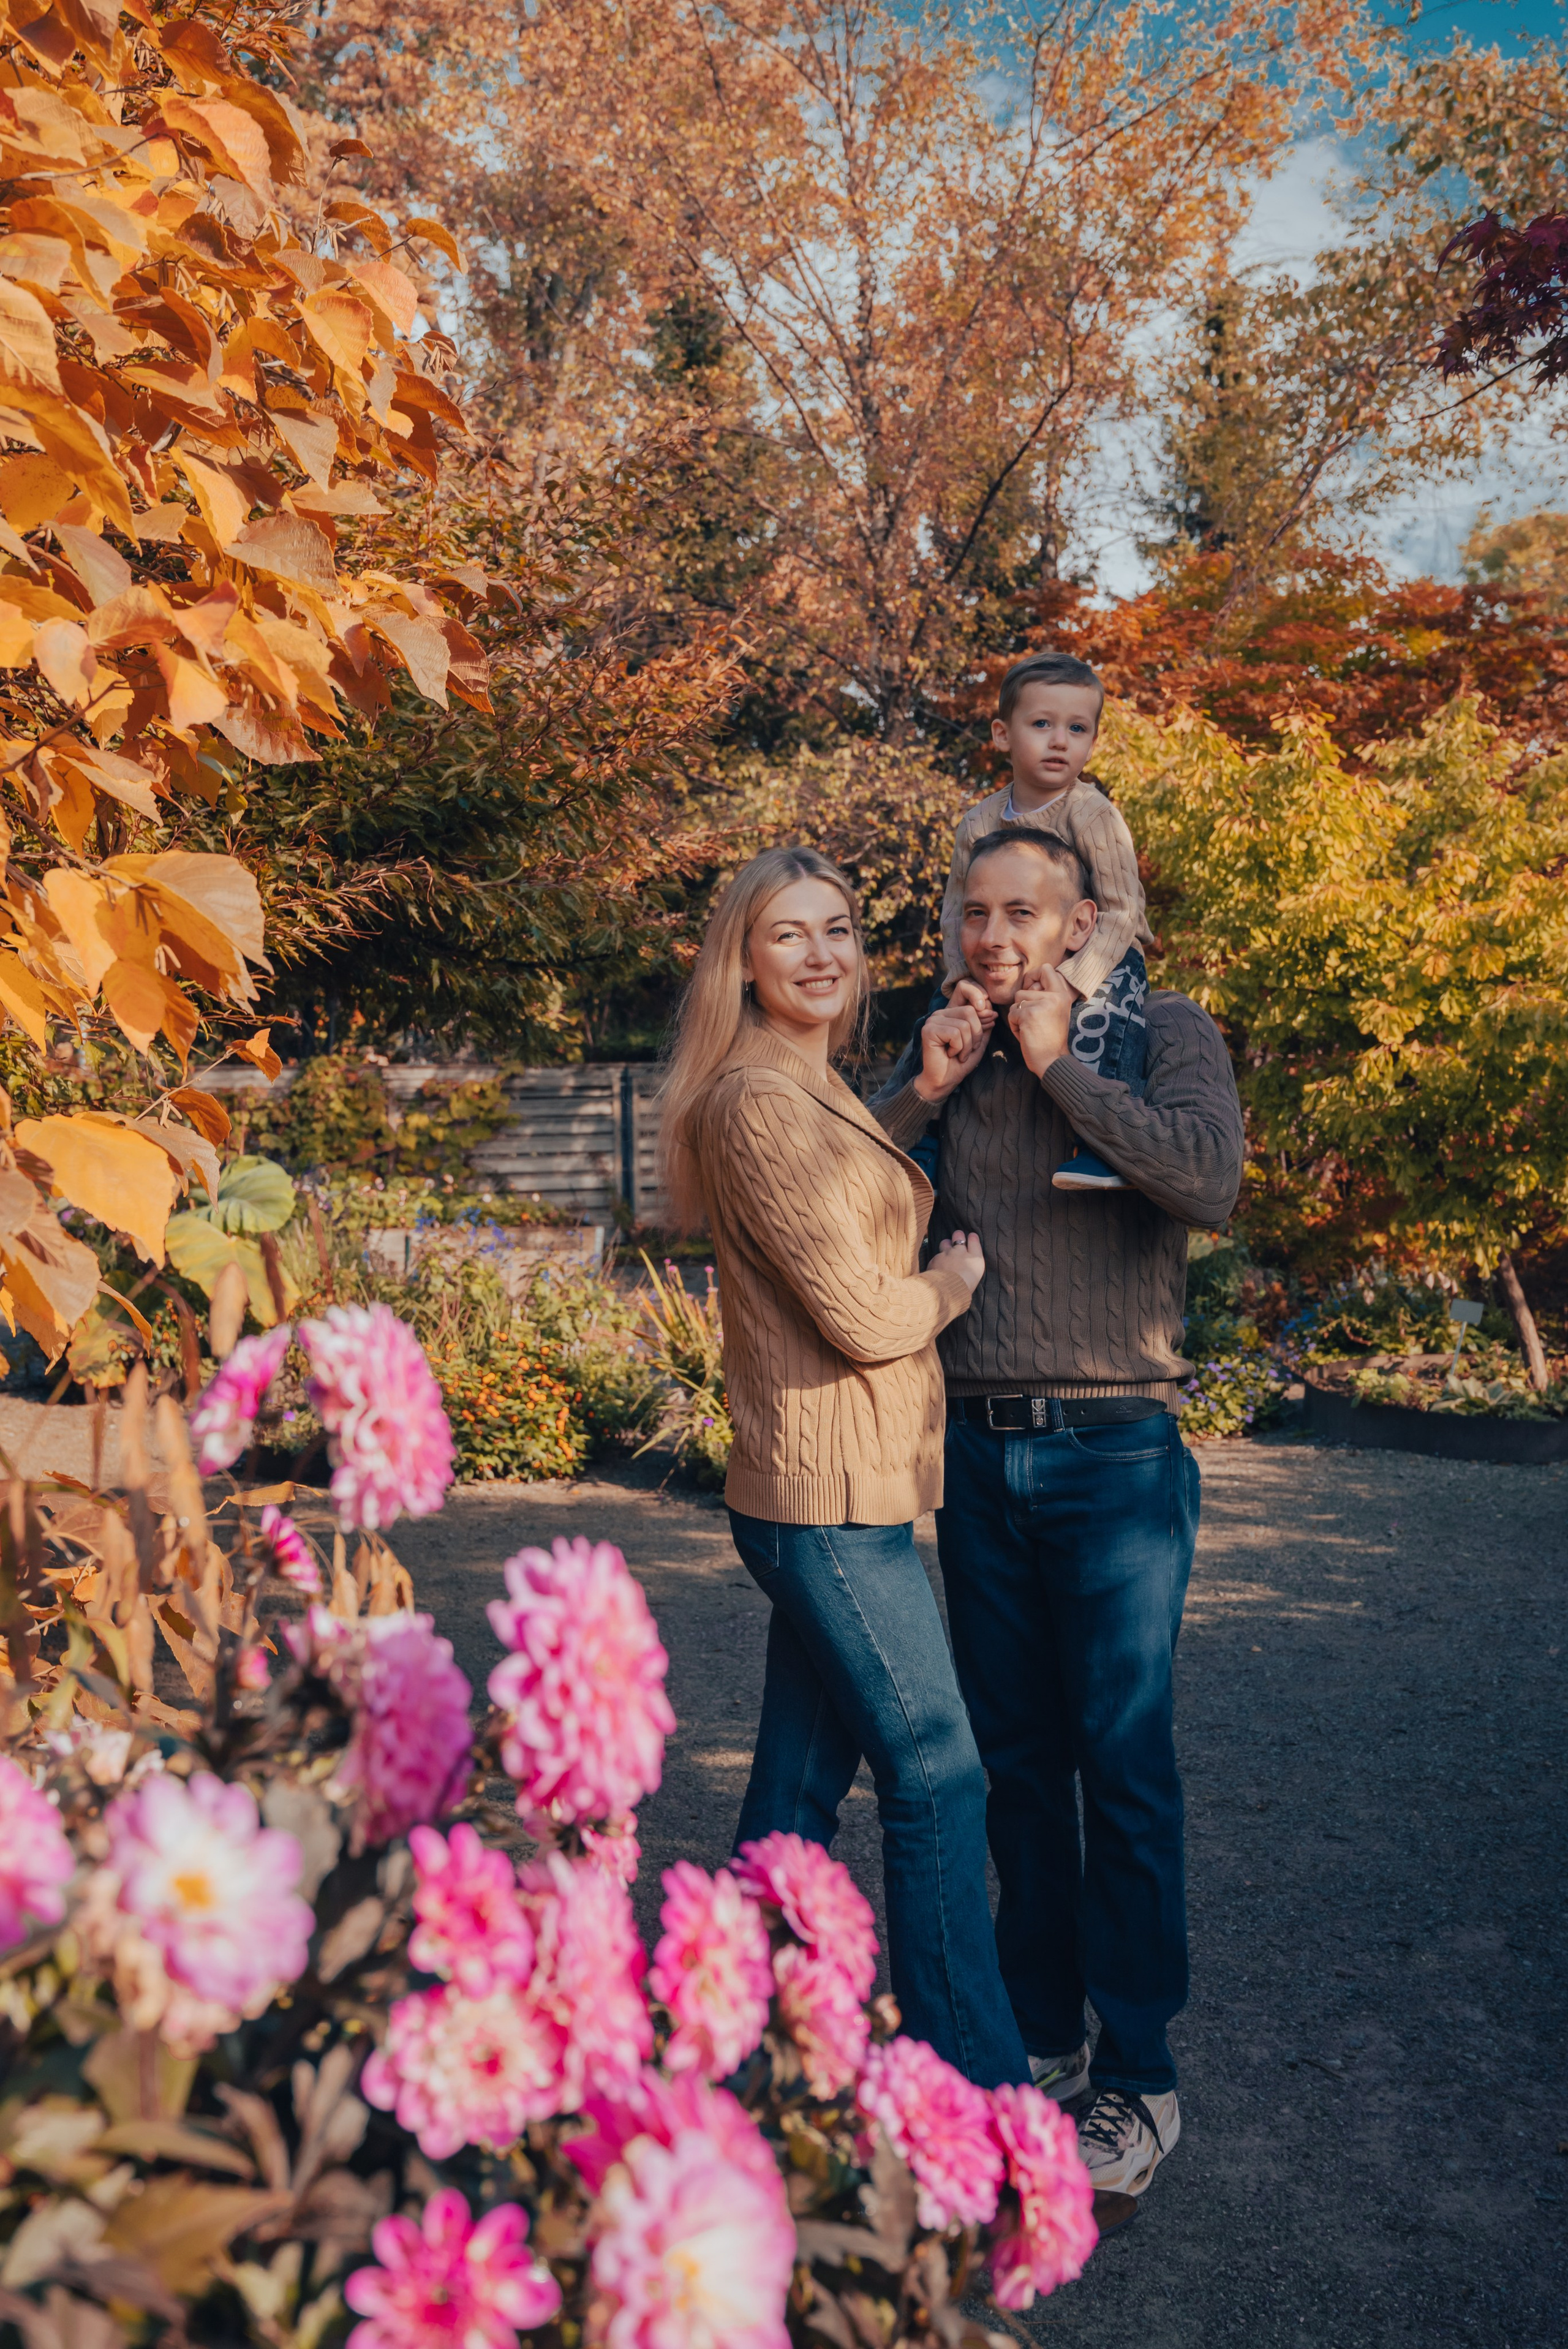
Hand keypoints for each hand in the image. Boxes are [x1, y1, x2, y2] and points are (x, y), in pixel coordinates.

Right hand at [914, 981, 995, 1102]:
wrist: (944, 1081)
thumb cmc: (960, 1062)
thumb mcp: (978, 1042)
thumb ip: (984, 1025)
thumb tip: (991, 1012)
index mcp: (951, 1012)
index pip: (969, 997)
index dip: (982, 1010)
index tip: (990, 1023)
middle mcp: (940, 1013)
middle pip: (970, 1011)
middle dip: (976, 1034)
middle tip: (968, 1049)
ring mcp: (933, 1020)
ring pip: (964, 1024)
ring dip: (967, 1045)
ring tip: (959, 1054)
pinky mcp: (929, 1030)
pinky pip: (955, 1033)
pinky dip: (959, 1048)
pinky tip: (950, 1054)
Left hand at [934, 1229, 984, 1296]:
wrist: (948, 1290)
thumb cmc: (966, 1286)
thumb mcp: (976, 1274)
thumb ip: (973, 1261)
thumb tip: (969, 1258)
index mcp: (974, 1257)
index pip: (973, 1238)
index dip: (971, 1237)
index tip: (970, 1240)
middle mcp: (960, 1251)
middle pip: (958, 1235)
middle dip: (958, 1236)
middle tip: (957, 1241)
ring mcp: (946, 1254)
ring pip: (945, 1243)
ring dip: (946, 1245)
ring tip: (947, 1254)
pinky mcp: (935, 1259)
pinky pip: (936, 1256)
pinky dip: (937, 1260)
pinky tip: (938, 1268)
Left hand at [1008, 964, 1074, 1075]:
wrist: (1052, 1060)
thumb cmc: (1051, 1039)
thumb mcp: (1056, 1012)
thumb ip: (1046, 996)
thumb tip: (1028, 985)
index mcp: (1063, 995)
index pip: (1046, 968)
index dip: (1033, 976)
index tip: (1031, 990)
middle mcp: (1055, 996)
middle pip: (1024, 989)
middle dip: (1021, 1004)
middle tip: (1030, 1018)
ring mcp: (1042, 1004)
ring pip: (1016, 1002)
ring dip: (1017, 1016)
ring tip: (1030, 1028)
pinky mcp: (1028, 1014)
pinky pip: (1012, 1014)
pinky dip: (1015, 1026)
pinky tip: (1026, 1035)